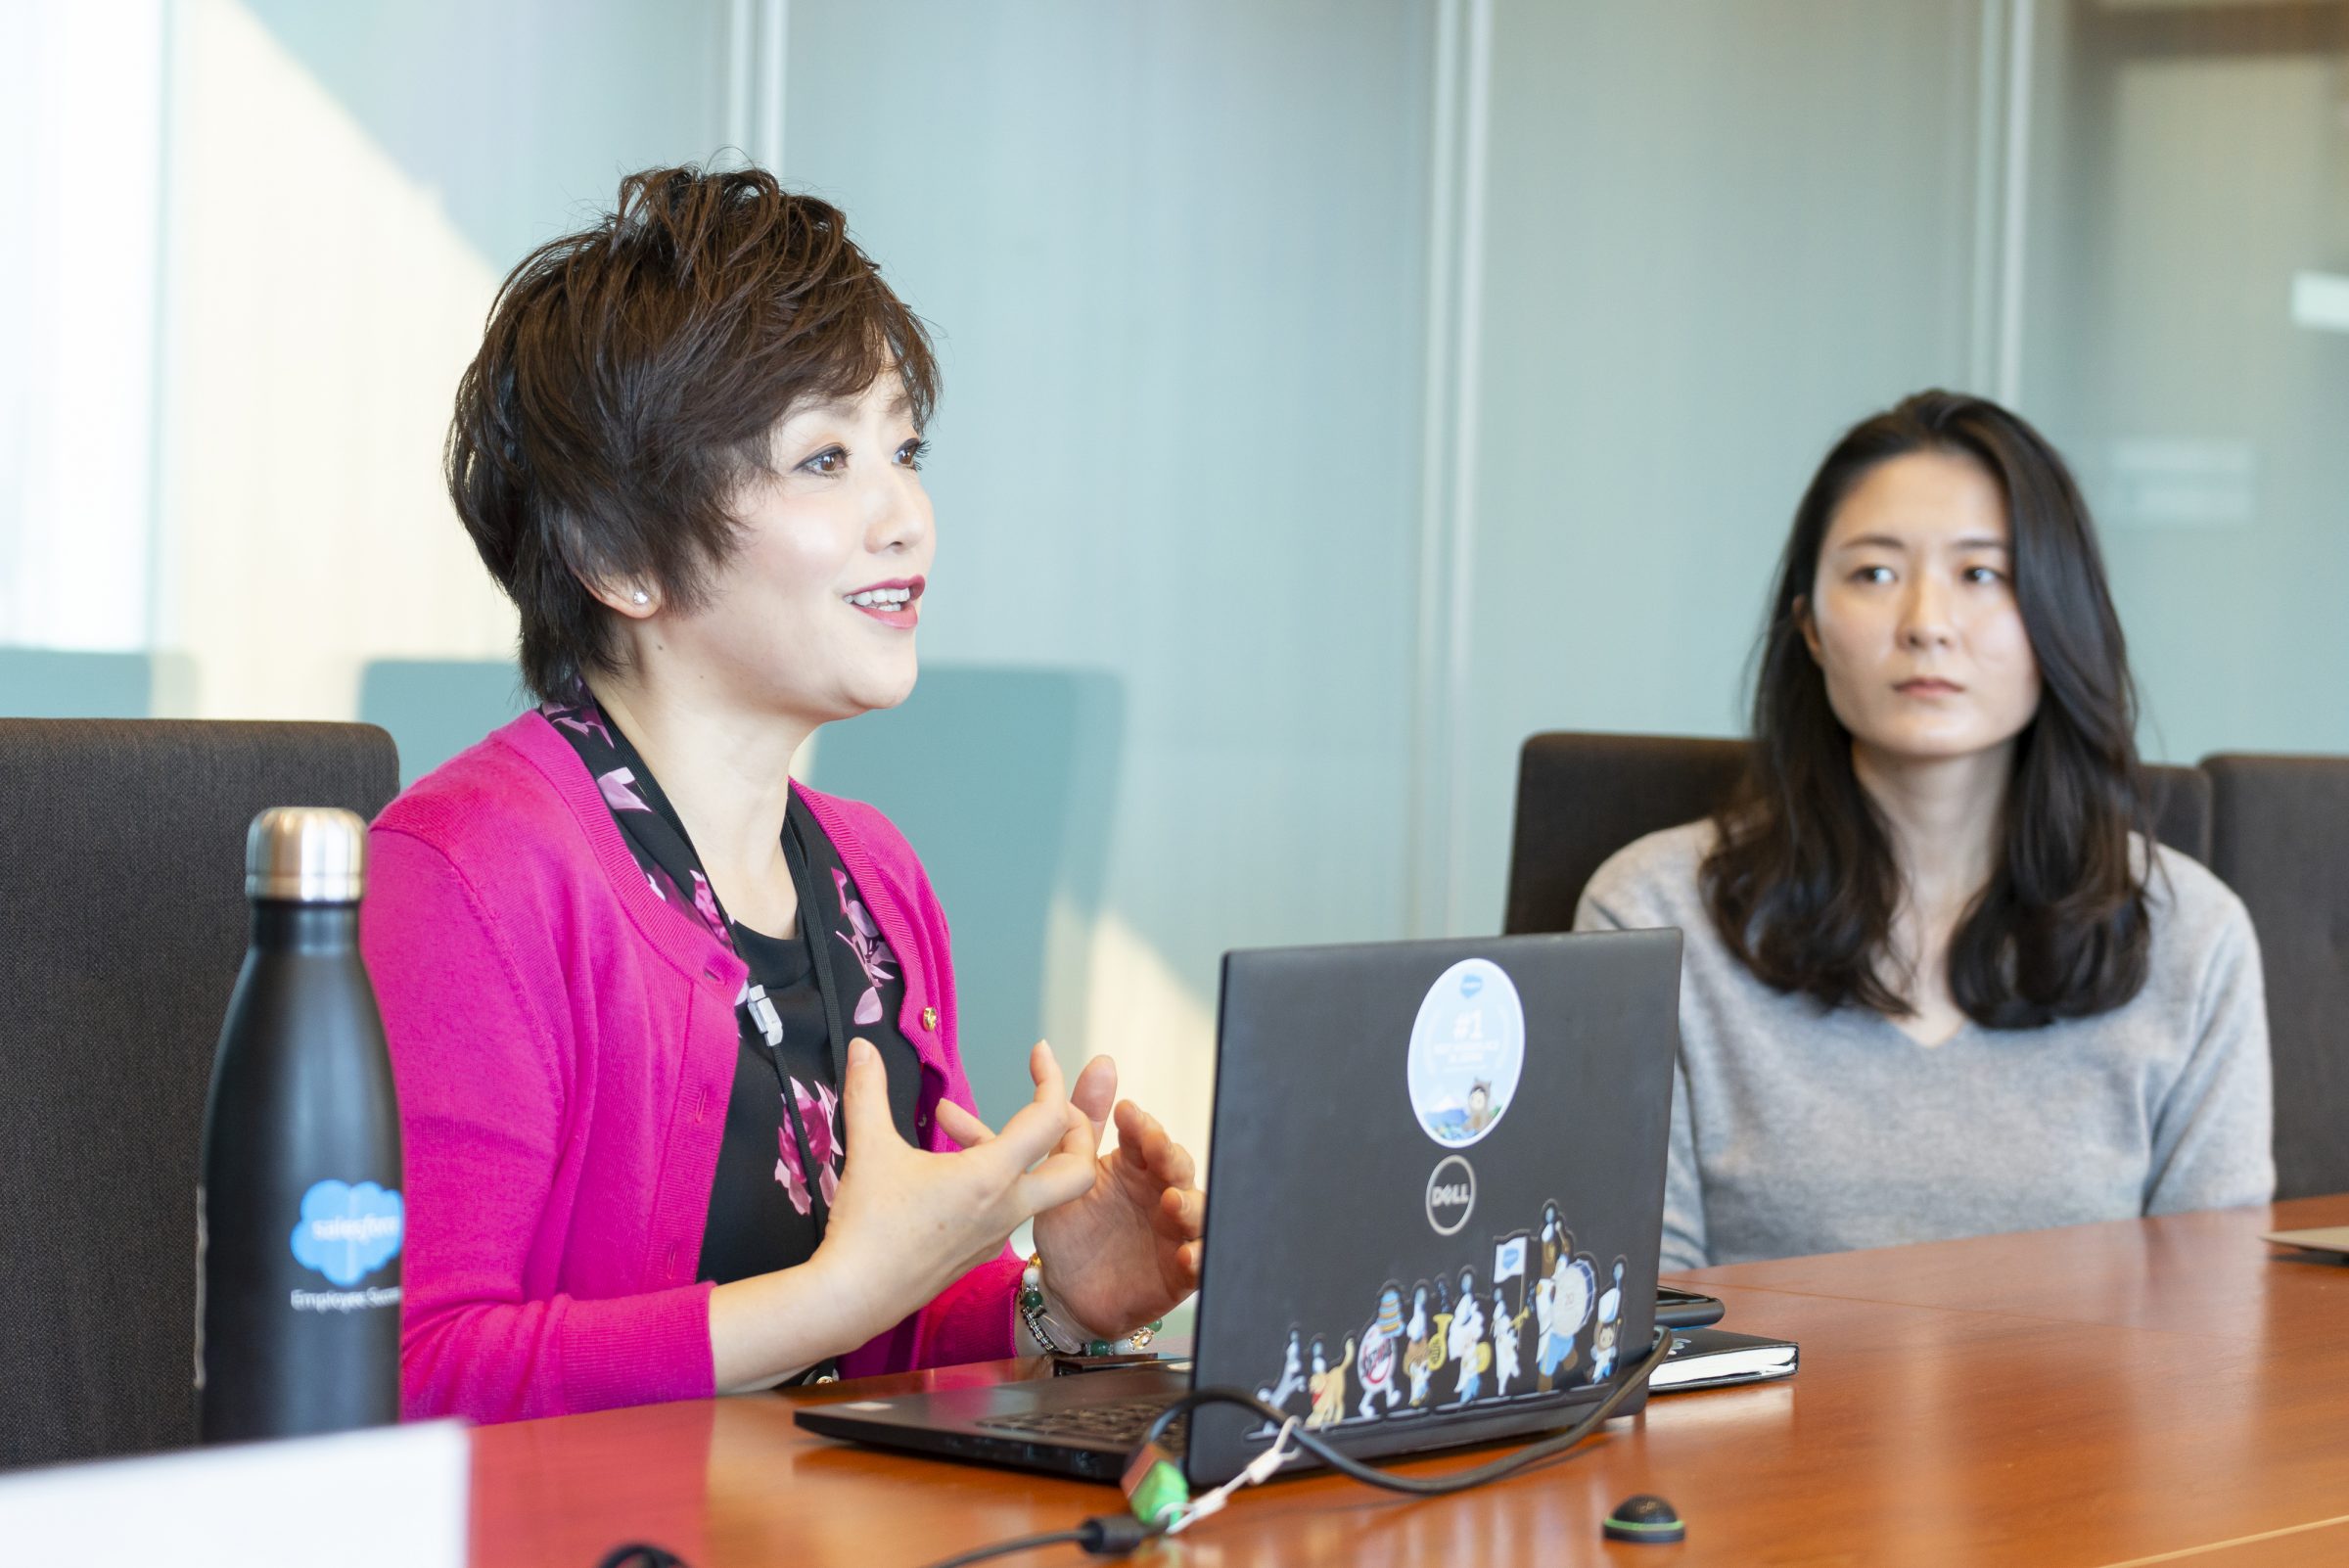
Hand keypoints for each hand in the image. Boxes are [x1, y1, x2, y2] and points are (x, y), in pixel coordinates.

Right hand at [812, 1037, 1093, 1348]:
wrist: (852, 1299)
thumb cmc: (866, 1227)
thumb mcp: (869, 1148)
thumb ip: (869, 1090)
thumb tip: (863, 1047)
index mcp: (991, 1177)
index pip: (1049, 1120)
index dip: (1051, 1078)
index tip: (1038, 1054)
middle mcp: (1007, 1208)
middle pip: (1078, 1170)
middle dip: (1078, 1130)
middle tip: (1046, 1101)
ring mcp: (997, 1235)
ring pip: (1035, 1186)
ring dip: (1013, 1148)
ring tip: (948, 1122)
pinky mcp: (979, 1253)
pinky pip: (1007, 1207)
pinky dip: (993, 1177)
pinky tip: (946, 1166)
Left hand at [940, 1048, 1204, 1339]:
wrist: (1074, 1295)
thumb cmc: (1070, 1232)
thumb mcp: (1050, 1178)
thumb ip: (1032, 1131)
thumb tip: (1001, 1075)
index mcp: (1127, 1163)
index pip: (1140, 1133)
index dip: (1137, 1121)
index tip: (1124, 1110)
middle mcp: (1155, 1189)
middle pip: (1172, 1162)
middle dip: (1165, 1151)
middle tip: (1150, 1144)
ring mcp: (1171, 1227)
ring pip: (1193, 1205)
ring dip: (1187, 1199)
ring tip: (1171, 1201)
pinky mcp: (1179, 1269)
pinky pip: (1198, 1260)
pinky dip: (1196, 1254)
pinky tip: (1185, 1253)